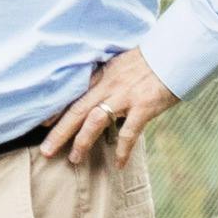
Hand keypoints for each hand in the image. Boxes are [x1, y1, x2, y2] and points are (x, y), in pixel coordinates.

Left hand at [42, 50, 176, 167]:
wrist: (176, 53)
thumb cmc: (151, 59)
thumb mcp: (121, 62)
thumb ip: (107, 76)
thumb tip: (98, 91)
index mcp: (102, 75)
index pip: (73, 94)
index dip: (56, 109)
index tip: (41, 123)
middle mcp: (108, 86)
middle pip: (76, 111)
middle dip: (59, 132)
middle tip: (46, 151)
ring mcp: (124, 97)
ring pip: (94, 121)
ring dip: (82, 142)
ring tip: (73, 159)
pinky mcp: (143, 106)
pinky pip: (129, 132)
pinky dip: (123, 150)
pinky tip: (119, 164)